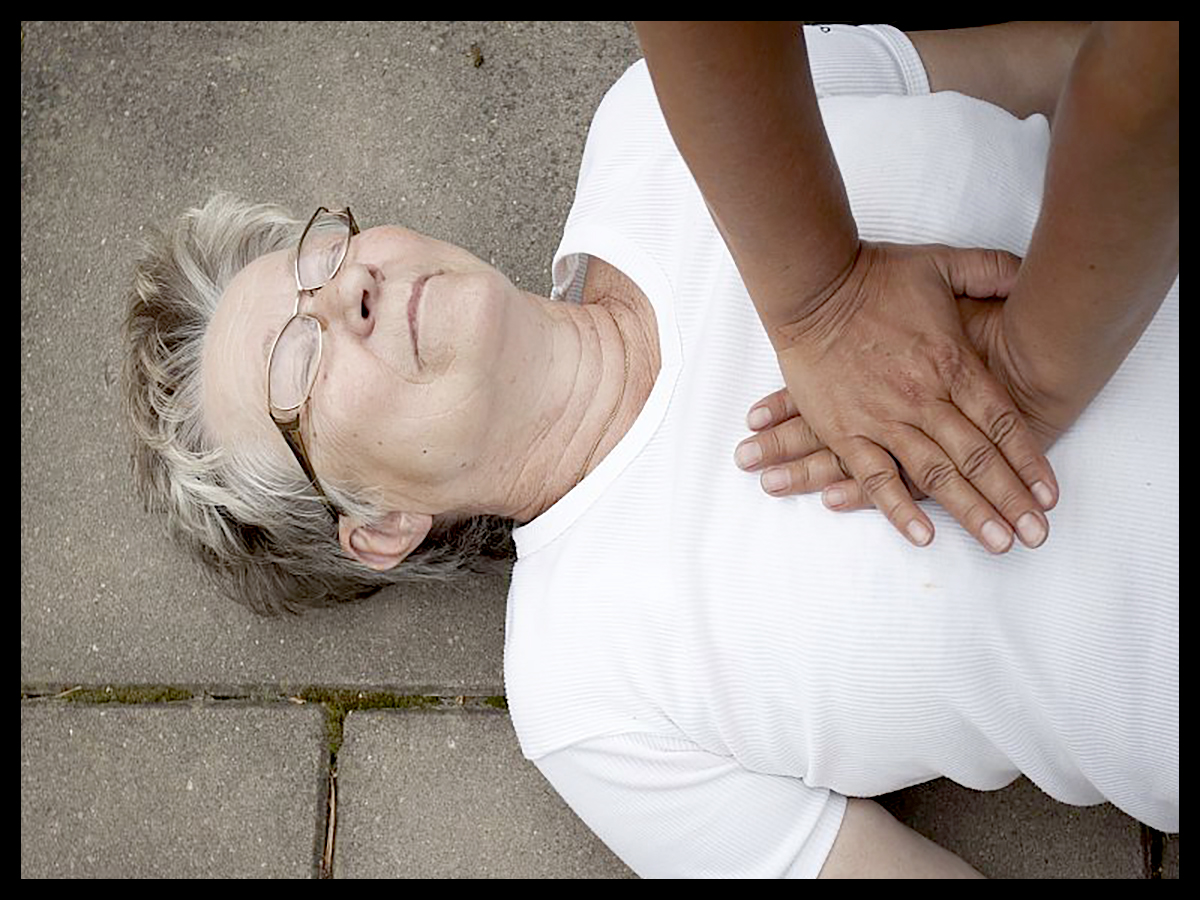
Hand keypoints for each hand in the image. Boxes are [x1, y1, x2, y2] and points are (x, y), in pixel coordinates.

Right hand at [742, 241, 1058, 552]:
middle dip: (1011, 499)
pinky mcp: (845, 429)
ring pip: (935, 474)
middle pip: (977, 457)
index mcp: (951, 362)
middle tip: (1036, 535)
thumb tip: (1034, 268)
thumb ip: (991, 270)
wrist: (812, 287)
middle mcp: (923, 396)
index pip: (1001, 421)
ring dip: (970, 511)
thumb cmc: (874, 275)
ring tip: (999, 543)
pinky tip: (923, 536)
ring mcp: (883, 417)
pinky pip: (875, 477)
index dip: (1028, 460)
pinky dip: (898, 508)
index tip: (1049, 495)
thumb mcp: (943, 263)